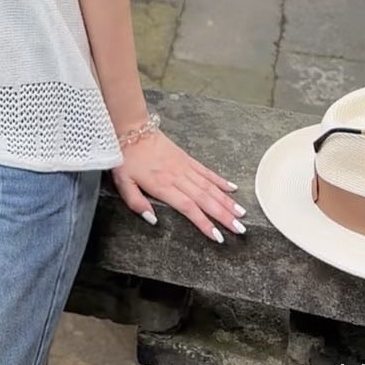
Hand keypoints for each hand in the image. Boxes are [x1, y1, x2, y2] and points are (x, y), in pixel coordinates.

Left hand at [110, 131, 246, 242]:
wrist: (132, 128)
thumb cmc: (127, 157)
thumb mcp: (123, 183)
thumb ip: (136, 203)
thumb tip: (153, 220)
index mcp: (163, 185)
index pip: (188, 207)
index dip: (204, 223)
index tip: (218, 237)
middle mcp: (178, 177)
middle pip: (205, 199)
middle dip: (224, 216)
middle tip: (240, 229)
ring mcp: (185, 166)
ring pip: (209, 186)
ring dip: (227, 201)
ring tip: (241, 213)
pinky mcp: (187, 158)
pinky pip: (206, 171)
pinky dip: (220, 180)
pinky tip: (232, 189)